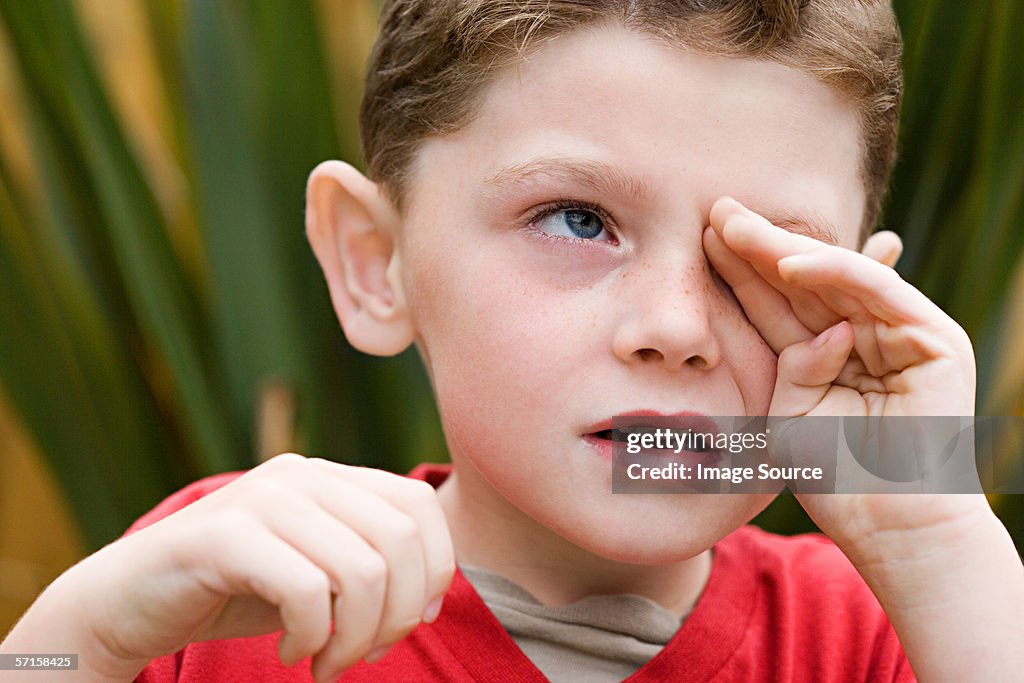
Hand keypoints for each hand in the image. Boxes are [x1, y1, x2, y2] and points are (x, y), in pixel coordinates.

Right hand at [44, 454, 454, 681]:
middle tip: (363, 656)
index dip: (435, 569)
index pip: (420, 504)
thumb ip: (370, 564)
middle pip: (401, 541)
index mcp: (331, 476)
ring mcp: (264, 499)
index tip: (414, 621)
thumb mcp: (317, 571)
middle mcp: (302, 474)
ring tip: (325, 664)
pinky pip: (308, 592)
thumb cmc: (237, 592)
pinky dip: (310, 639)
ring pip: (363, 572)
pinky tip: (287, 653)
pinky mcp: (226, 535)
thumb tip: (433, 595)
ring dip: (354, 639)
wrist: (128, 601)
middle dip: (399, 615)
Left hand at [703, 197, 984, 553]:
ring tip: (735, 224)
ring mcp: (901, 333)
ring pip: (834, 277)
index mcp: (824, 352)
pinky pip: (875, 292)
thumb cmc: (833, 474)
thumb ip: (789, 361)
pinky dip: (835, 273)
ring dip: (784, 248)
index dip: (740, 271)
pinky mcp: (932, 340)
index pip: (776, 302)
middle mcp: (862, 335)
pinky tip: (787, 260)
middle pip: (801, 282)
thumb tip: (812, 325)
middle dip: (757, 246)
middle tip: (715, 209)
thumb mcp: (790, 408)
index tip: (699, 239)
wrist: (886, 522)